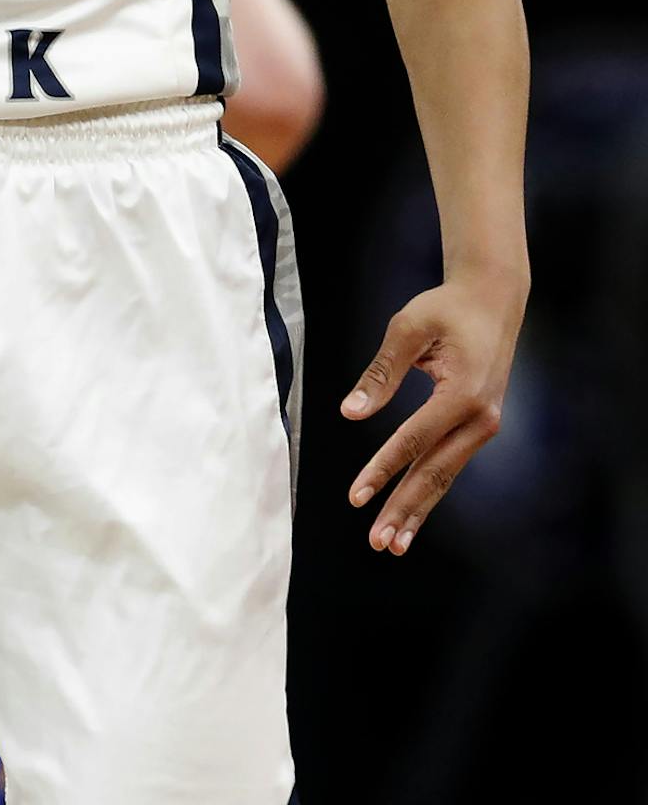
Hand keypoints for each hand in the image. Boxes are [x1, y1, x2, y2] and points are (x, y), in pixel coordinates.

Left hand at [342, 270, 525, 555]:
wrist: (492, 300)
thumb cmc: (446, 308)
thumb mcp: (408, 328)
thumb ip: (380, 372)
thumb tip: (350, 413)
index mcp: (463, 393)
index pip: (414, 440)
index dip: (383, 469)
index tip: (357, 496)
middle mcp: (480, 418)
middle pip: (435, 472)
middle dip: (404, 508)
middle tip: (377, 542)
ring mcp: (483, 425)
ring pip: (445, 476)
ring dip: (417, 510)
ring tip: (392, 543)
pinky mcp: (478, 426)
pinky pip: (449, 464)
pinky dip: (429, 490)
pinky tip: (410, 514)